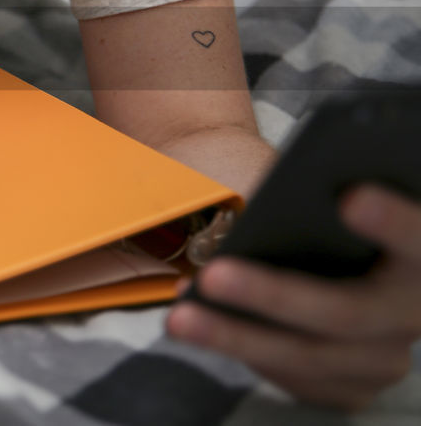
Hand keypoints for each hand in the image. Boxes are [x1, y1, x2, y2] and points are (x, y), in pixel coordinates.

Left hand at [167, 184, 420, 409]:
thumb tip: (280, 191)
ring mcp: (386, 358)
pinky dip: (241, 351)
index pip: (417, 236)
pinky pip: (294, 378)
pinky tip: (198, 325)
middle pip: (346, 312)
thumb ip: (319, 196)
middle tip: (213, 274)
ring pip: (309, 355)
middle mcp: (415, 312)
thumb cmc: (331, 218)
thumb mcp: (333, 198)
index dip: (391, 220)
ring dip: (237, 336)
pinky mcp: (354, 387)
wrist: (351, 270)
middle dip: (273, 295)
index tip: (352, 197)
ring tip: (181, 315)